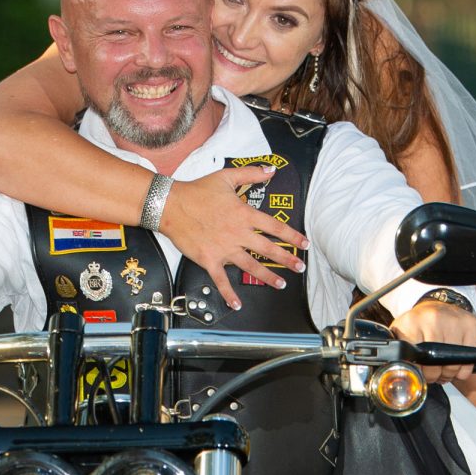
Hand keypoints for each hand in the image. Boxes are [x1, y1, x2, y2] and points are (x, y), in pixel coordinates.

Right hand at [160, 166, 309, 309]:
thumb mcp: (226, 177)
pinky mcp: (209, 260)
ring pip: (251, 266)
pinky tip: (237, 304)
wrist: (170, 205)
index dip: (292, 236)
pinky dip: (229, 294)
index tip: (304, 244)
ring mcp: (224, 249)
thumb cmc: (198, 191)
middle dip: (287, 259)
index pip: (275, 227)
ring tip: (281, 284)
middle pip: (268, 249)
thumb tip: (272, 170)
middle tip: (300, 267)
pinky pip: (221, 281)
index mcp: (244, 214)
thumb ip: (251, 174)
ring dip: (268, 277)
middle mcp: (238, 234)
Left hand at [390, 300, 475, 383]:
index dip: (421, 372)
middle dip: (436, 375)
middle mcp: (434, 318)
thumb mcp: (402, 334)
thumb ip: (400, 352)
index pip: (417, 358)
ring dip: (450, 373)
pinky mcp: (471, 324)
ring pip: (455, 362)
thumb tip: (402, 373)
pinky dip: (465, 368)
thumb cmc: (418, 324)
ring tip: (444, 370)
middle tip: (434, 375)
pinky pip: (471, 357)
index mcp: (413, 322)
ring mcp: (455, 320)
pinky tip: (457, 364)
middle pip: (438, 362)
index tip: (421, 375)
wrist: (436, 304)